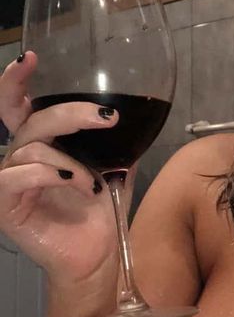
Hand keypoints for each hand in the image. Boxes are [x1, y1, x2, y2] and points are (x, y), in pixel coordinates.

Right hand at [0, 51, 137, 283]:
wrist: (97, 259)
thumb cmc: (101, 214)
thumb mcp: (116, 169)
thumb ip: (118, 142)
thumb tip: (137, 114)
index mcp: (40, 146)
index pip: (17, 106)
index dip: (16, 81)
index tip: (29, 57)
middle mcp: (19, 159)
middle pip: (31, 120)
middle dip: (70, 112)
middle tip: (106, 118)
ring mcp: (9, 182)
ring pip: (31, 147)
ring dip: (71, 161)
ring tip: (96, 182)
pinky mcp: (6, 206)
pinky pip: (19, 176)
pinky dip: (53, 175)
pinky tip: (79, 185)